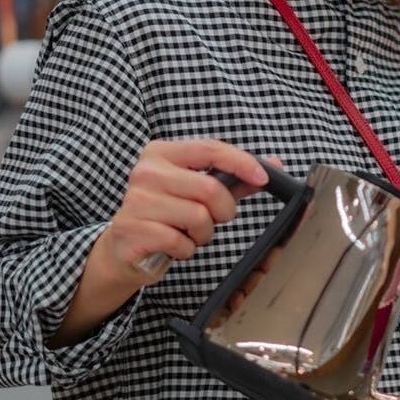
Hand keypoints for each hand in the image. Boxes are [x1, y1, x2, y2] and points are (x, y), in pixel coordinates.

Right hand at [98, 139, 276, 286]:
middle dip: (224, 210)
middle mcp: (146, 172)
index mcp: (162, 153)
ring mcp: (135, 200)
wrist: (124, 249)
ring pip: (199, 217)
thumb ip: (234, 179)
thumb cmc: (167, 214)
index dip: (242, 162)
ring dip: (204, 232)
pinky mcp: (132, 230)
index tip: (264, 179)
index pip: (211, 149)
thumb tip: (274, 165)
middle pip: (210, 188)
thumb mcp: (199, 192)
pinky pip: (181, 241)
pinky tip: (174, 245)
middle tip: (215, 219)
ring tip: (189, 233)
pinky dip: (186, 249)